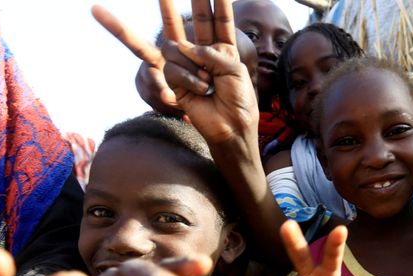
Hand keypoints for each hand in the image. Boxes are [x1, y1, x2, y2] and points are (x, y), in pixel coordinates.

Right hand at [93, 0, 258, 144]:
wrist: (231, 126)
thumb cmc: (239, 100)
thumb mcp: (234, 70)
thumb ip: (213, 52)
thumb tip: (187, 47)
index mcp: (224, 49)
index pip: (221, 20)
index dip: (219, 2)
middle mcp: (205, 53)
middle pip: (198, 20)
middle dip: (196, 0)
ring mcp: (190, 65)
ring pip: (177, 46)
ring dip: (194, 64)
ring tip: (208, 83)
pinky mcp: (176, 80)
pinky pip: (173, 67)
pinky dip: (189, 78)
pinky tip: (201, 91)